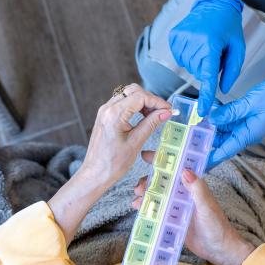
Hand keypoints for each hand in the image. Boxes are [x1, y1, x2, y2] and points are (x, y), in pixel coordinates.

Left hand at [50, 85, 171, 243]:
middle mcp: (107, 109)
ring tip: (154, 115)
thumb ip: (151, 123)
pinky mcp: (105, 115)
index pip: (140, 96)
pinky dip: (135, 105)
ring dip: (143, 101)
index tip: (169, 110)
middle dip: (150, 99)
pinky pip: (122, 102)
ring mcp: (104, 111)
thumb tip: (166, 112)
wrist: (94, 174)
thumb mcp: (136, 143)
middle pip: (133, 90)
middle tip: (163, 112)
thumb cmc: (112, 164)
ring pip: (128, 94)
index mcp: (114, 114)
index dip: (157, 101)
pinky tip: (143, 117)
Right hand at [133, 162, 253, 264]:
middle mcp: (183, 194)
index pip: (176, 169)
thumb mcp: (207, 207)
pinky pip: (157, 212)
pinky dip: (147, 210)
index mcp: (192, 186)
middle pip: (162, 183)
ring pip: (157, 197)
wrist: (219, 250)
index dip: (161, 160)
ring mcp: (177, 208)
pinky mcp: (172, 221)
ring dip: (145, 196)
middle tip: (139, 188)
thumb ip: (197, 189)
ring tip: (136, 202)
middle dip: (148, 182)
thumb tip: (185, 170)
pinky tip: (139, 211)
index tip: (145, 155)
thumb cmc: (218, 227)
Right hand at [169, 0, 244, 116]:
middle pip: (198, 72)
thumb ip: (231, 71)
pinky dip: (189, 55)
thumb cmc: (228, 26)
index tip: (202, 111)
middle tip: (215, 52)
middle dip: (207, 68)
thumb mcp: (238, 48)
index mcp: (210, 45)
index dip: (206, 96)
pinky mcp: (174, 36)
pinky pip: (180, 57)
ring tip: (205, 45)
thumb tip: (221, 89)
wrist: (214, 3)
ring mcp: (181, 39)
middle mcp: (193, 42)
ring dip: (198, 61)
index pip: (207, 77)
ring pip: (188, 66)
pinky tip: (195, 43)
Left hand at [208, 56, 264, 166]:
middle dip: (209, 140)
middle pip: (224, 140)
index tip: (200, 163)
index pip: (227, 150)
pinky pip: (232, 118)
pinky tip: (211, 112)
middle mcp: (249, 131)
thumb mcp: (250, 103)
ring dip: (214, 127)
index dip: (212, 158)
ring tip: (197, 125)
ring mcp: (249, 122)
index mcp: (250, 134)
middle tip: (191, 138)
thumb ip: (230, 112)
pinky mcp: (249, 113)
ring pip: (227, 129)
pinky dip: (222, 116)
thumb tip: (212, 119)